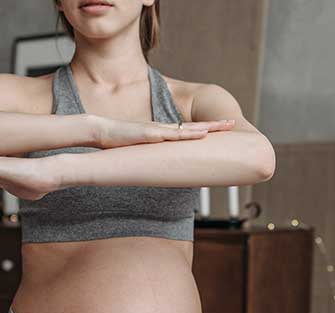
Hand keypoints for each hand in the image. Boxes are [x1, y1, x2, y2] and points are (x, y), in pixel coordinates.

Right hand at [93, 115, 235, 148]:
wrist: (101, 131)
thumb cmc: (119, 142)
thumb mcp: (140, 151)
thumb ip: (152, 157)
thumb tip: (160, 167)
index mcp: (163, 133)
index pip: (189, 131)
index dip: (206, 130)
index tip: (222, 129)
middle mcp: (164, 129)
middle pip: (195, 127)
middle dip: (215, 126)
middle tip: (233, 123)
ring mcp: (159, 130)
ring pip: (189, 129)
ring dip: (208, 128)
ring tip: (225, 126)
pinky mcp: (151, 133)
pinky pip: (173, 135)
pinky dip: (189, 135)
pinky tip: (202, 134)